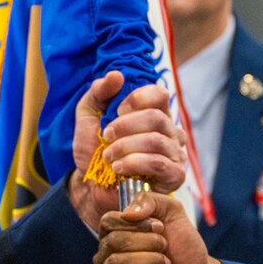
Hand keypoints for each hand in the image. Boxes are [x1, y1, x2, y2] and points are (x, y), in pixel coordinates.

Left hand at [69, 72, 185, 229]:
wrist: (90, 187)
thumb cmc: (93, 152)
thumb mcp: (88, 117)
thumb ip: (98, 93)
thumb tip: (116, 75)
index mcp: (154, 113)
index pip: (159, 94)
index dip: (136, 99)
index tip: (116, 112)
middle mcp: (170, 131)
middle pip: (156, 118)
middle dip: (125, 127)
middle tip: (107, 138)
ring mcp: (175, 154)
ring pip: (156, 141)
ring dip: (125, 147)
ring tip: (108, 156)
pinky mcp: (174, 176)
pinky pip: (159, 163)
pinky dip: (135, 163)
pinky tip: (119, 168)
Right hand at [95, 191, 227, 263]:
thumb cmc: (184, 248)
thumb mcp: (173, 213)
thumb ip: (151, 200)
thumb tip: (127, 212)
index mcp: (116, 234)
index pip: (108, 222)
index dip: (136, 223)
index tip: (160, 227)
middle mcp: (108, 256)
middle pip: (112, 242)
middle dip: (147, 243)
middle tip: (166, 248)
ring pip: (115, 263)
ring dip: (148, 261)